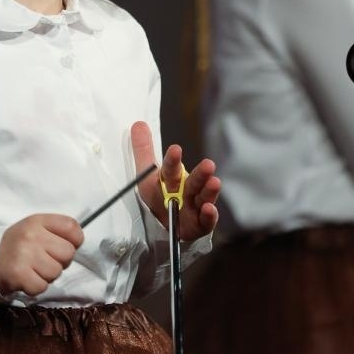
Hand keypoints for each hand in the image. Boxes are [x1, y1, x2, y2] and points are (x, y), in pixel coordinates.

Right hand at [0, 214, 82, 295]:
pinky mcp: (18, 274)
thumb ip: (56, 231)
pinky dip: (36, 286)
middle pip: (68, 253)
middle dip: (60, 261)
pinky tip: (26, 278)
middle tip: (44, 260)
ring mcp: (24, 254)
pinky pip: (42, 286)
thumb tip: (78, 243)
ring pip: (56, 272)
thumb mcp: (34, 228)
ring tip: (33, 269)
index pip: (71, 227)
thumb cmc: (17, 243)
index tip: (66, 245)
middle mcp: (32, 235)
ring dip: (47, 275)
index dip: (76, 240)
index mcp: (38, 221)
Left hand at [131, 120, 219, 240]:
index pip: (171, 168)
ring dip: (209, 191)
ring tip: (214, 182)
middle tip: (208, 164)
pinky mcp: (200, 225)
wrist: (166, 230)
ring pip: (203, 197)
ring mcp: (195, 207)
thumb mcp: (145, 177)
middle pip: (193, 182)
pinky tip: (210, 208)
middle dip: (200, 174)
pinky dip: (209, 215)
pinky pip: (206, 220)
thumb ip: (143, 152)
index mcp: (172, 179)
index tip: (175, 149)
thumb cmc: (158, 200)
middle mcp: (186, 191)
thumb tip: (138, 124)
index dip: (173, 160)